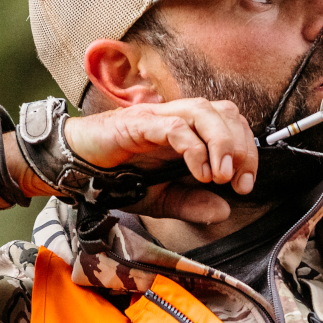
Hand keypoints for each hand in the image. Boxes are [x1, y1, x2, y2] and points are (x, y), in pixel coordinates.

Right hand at [8, 99, 256, 223]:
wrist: (75, 168)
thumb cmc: (117, 176)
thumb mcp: (161, 198)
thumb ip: (192, 203)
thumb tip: (225, 211)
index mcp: (189, 130)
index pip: (232, 124)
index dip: (247, 151)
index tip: (245, 184)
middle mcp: (178, 117)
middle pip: (225, 113)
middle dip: (240, 147)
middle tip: (238, 181)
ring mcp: (158, 116)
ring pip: (203, 112)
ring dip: (221, 143)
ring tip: (221, 176)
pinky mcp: (138, 123)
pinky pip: (173, 126)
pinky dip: (193, 148)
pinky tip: (199, 172)